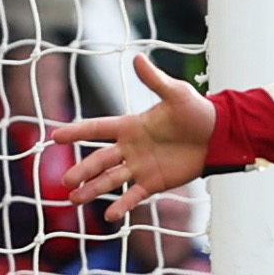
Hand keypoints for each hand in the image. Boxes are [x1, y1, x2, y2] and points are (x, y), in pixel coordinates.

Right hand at [61, 53, 215, 214]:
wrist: (218, 136)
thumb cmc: (197, 111)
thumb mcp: (176, 93)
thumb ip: (154, 80)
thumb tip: (138, 57)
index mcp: (130, 125)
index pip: (98, 129)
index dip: (77, 132)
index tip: (55, 137)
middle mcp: (130, 147)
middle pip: (100, 160)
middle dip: (83, 170)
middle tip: (66, 180)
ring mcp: (140, 166)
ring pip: (111, 180)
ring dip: (93, 189)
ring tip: (74, 199)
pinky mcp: (153, 182)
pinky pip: (134, 195)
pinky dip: (122, 206)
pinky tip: (109, 217)